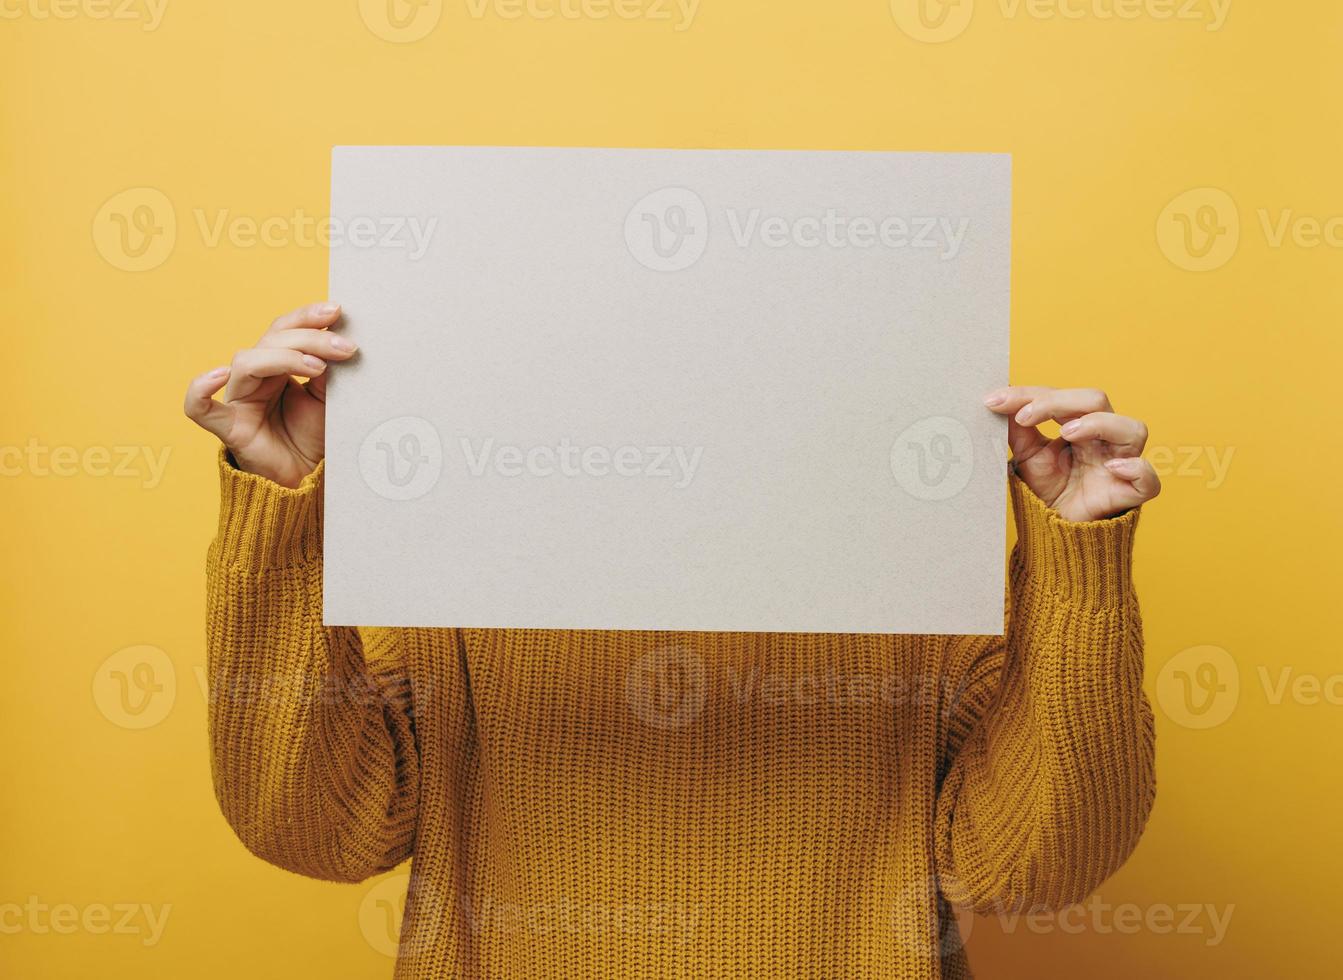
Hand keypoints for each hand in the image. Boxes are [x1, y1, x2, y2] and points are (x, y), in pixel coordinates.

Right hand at [183, 303, 356, 487]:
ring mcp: (238, 400)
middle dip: (310, 339)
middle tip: (346, 347)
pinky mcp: (228, 428)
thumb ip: (328, 372)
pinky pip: (198, 407)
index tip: (337, 310)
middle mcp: (255, 377)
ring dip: (284, 357)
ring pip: (246, 361)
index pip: (285, 330)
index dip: (307, 317)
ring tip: (318, 368)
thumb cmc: (315, 439)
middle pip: (271, 340)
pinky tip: (220, 375)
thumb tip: (339, 340)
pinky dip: (201, 388)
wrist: (308, 481)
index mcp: (278, 366)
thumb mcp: (329, 400)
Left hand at [983, 386, 1159, 521]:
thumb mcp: (1026, 456)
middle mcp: (1104, 439)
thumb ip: (1016, 430)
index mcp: (1080, 425)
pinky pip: (1148, 480)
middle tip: (1026, 416)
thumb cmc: (1046, 489)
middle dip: (1059, 402)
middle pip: (1097, 400)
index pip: (1061, 397)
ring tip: (1067, 433)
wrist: (1053, 532)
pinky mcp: (1128, 495)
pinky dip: (1136, 469)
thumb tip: (997, 402)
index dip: (1030, 395)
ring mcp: (1120, 464)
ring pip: (1133, 429)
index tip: (995, 402)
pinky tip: (1111, 469)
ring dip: (1099, 424)